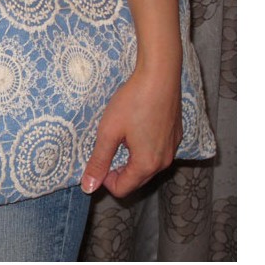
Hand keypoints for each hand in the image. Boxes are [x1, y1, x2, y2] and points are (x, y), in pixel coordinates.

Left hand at [81, 62, 182, 197]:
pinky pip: (157, 151)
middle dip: (118, 169)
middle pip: (136, 179)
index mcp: (147, 165)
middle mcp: (164, 162)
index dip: (105, 178)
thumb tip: (88, 187)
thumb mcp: (108, 132)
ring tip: (121, 134)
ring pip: (147, 166)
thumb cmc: (133, 102)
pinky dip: (144, 147)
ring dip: (131, 158)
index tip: (98, 156)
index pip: (122, 189)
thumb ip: (99, 161)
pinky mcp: (176, 135)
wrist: (159, 76)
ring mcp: (173, 148)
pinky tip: (136, 126)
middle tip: (107, 145)